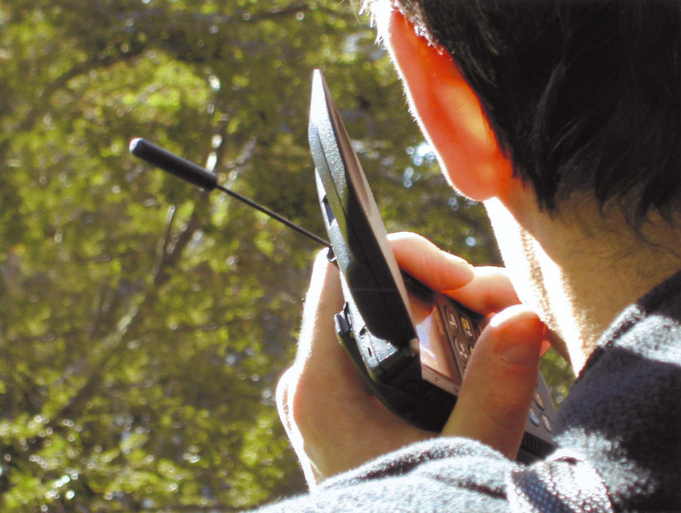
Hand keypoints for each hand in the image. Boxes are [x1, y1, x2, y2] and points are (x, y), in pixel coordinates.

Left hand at [276, 233, 545, 486]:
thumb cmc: (409, 510)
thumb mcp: (464, 456)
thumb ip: (493, 390)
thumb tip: (523, 318)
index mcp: (320, 384)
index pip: (341, 274)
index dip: (404, 257)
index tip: (462, 280)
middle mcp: (314, 378)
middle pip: (371, 291)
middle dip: (444, 286)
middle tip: (502, 305)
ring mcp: (329, 390)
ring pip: (384, 315)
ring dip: (448, 311)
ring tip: (506, 324)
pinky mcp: (348, 403)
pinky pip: (387, 345)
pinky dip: (434, 338)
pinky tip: (480, 351)